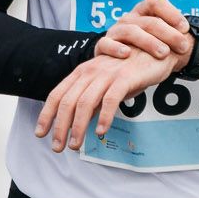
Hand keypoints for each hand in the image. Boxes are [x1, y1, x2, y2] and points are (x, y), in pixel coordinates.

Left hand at [35, 48, 176, 153]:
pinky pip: (110, 100)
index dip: (47, 114)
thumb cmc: (131, 69)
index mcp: (83, 72)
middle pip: (68, 101)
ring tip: (75, 145)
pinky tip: (101, 132)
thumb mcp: (107, 83)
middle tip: (58, 147)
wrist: (157, 51)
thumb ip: (94, 99)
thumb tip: (81, 121)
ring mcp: (107, 74)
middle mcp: (91, 71)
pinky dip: (104, 117)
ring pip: (85, 102)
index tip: (40, 133)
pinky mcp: (125, 78)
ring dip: (78, 127)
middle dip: (60, 127)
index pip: (57, 94)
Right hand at [95, 0, 191, 61]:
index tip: (185, 28)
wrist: (118, 67)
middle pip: (149, 21)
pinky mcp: (102, 46)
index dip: (172, 12)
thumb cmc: (144, 51)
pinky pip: (106, 44)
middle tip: (183, 46)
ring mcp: (115, 31)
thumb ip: (179, 32)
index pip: (156, 2)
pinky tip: (127, 54)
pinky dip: (116, 48)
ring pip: (131, 31)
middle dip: (168, 33)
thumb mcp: (161, 39)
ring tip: (163, 52)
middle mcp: (129, 19)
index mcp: (143, 12)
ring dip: (148, 41)